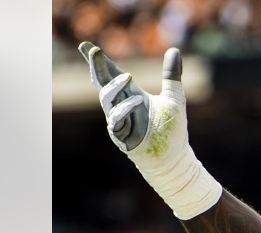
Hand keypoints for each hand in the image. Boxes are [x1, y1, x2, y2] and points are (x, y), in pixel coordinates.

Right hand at [78, 42, 186, 156]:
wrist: (174, 158)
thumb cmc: (172, 130)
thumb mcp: (174, 98)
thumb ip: (171, 75)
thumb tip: (174, 49)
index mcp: (132, 95)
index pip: (111, 74)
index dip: (100, 61)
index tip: (86, 46)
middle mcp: (122, 105)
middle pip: (103, 83)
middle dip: (97, 68)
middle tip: (93, 52)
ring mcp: (119, 121)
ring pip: (107, 100)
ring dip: (114, 88)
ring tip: (128, 77)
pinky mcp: (121, 135)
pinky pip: (117, 120)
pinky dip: (125, 109)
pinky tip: (137, 101)